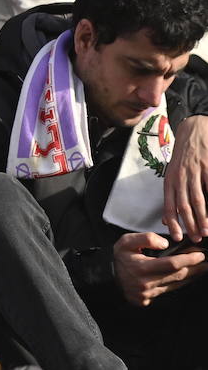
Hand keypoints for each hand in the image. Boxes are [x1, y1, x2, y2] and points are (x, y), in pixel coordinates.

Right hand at [112, 231, 207, 306]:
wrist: (105, 276)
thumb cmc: (118, 257)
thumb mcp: (126, 241)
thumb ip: (146, 238)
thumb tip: (166, 244)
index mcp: (141, 268)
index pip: (171, 264)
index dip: (188, 259)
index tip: (200, 254)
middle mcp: (145, 283)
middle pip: (177, 276)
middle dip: (195, 269)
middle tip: (207, 263)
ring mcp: (146, 294)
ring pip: (175, 285)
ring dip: (191, 277)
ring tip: (202, 269)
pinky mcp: (146, 300)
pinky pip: (168, 291)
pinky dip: (180, 284)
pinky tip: (187, 278)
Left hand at [164, 114, 207, 240]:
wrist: (193, 130)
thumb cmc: (183, 158)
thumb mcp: (172, 175)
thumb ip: (171, 197)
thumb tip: (165, 218)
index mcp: (170, 181)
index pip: (169, 206)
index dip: (172, 223)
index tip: (176, 237)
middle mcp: (180, 178)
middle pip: (184, 206)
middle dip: (190, 225)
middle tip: (197, 238)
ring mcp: (195, 172)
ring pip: (198, 199)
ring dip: (203, 217)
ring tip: (207, 230)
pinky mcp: (207, 166)